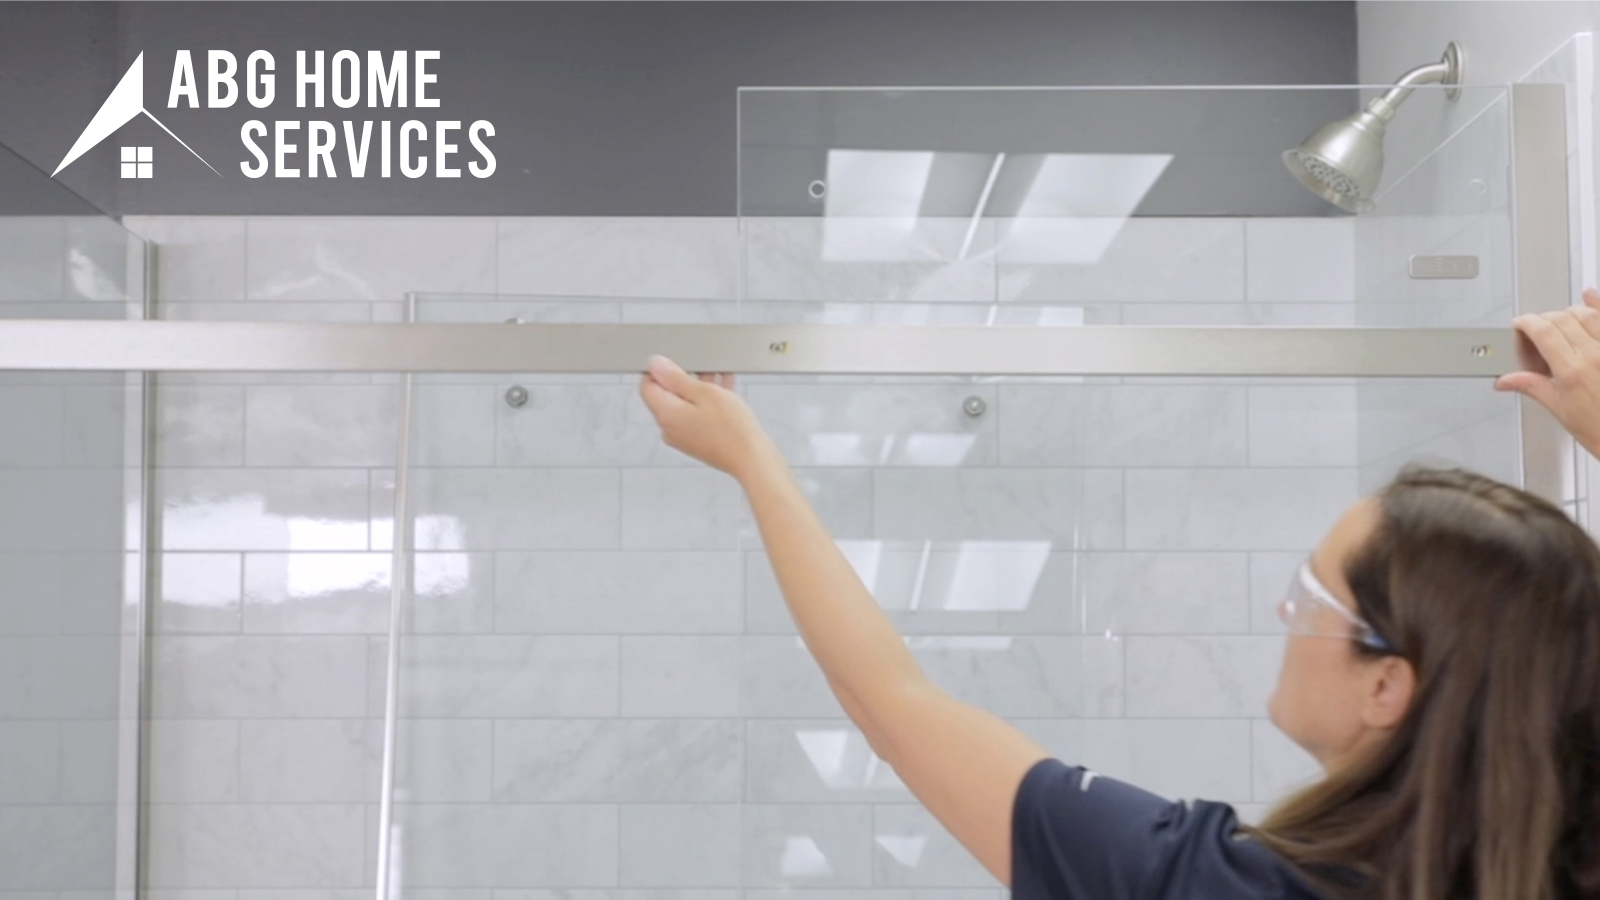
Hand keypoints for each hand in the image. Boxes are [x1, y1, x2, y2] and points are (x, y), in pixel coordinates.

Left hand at [638, 355, 776, 479]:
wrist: (752, 458)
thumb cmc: (732, 429)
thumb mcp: (704, 392)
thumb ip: (676, 377)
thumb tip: (655, 365)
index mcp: (665, 414)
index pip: (647, 385)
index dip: (659, 370)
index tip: (677, 362)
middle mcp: (669, 428)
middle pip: (667, 395)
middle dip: (685, 378)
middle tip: (704, 368)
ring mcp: (683, 437)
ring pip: (685, 405)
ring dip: (699, 389)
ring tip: (719, 377)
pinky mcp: (696, 442)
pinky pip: (696, 416)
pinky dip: (707, 403)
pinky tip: (725, 391)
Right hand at [1495, 288, 1599, 456]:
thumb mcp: (1563, 412)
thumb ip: (1534, 388)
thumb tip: (1508, 381)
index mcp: (1573, 370)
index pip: (1543, 331)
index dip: (1527, 323)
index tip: (1520, 325)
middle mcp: (1595, 354)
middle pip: (1563, 319)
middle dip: (1545, 319)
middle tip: (1537, 331)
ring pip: (1587, 314)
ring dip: (1570, 312)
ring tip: (1562, 321)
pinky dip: (1598, 304)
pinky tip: (1591, 296)